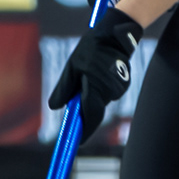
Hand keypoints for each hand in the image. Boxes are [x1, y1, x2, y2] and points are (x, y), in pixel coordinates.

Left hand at [48, 7, 142, 143]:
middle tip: (76, 95)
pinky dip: (100, 88)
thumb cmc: (91, 49)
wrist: (115, 35)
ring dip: (92, 94)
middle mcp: (110, 91)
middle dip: (84, 108)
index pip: (90, 116)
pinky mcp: (123, 85)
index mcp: (95, 87)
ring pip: (101, 100)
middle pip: (94, 109)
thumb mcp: (72, 66)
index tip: (78, 142)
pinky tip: (98, 73)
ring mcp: (119, 88)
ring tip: (88, 74)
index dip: (85, 131)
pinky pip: (107, 93)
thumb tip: (55, 107)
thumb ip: (64, 88)